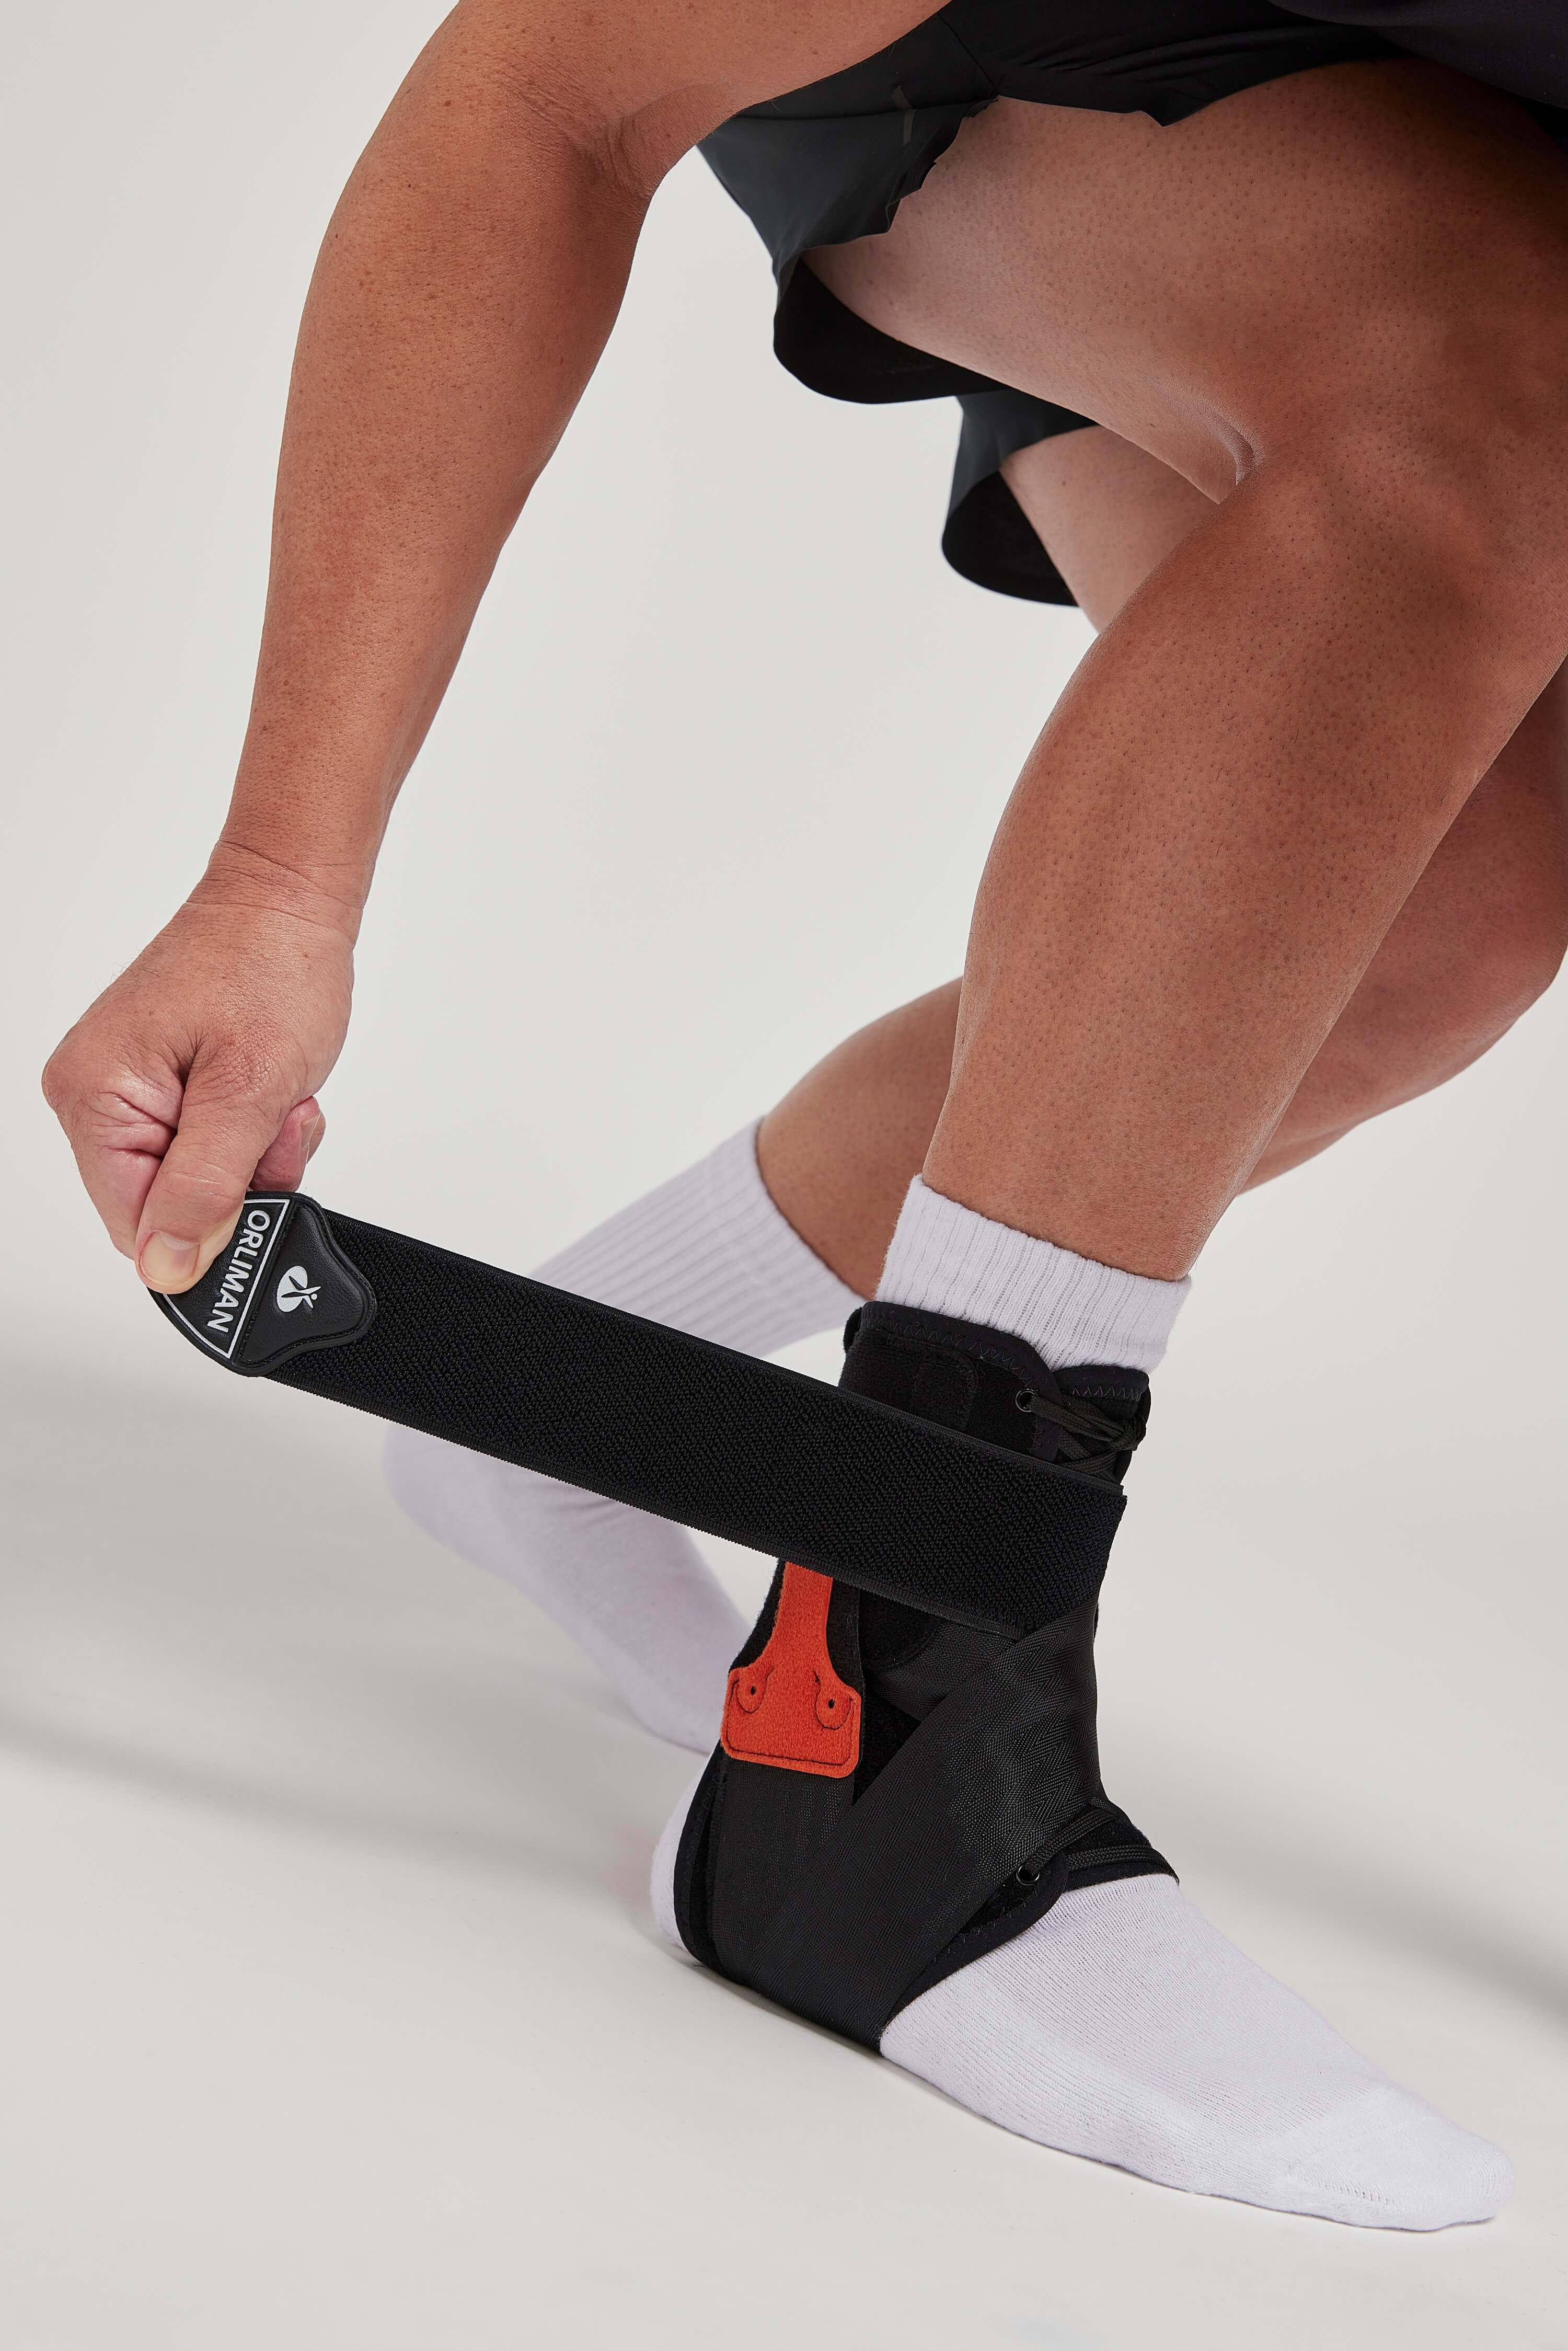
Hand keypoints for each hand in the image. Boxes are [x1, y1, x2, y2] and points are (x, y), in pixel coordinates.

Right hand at [43, 863, 354, 1293]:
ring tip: (279, 1095)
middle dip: (239, 1178)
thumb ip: (207, 1185)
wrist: (289, 897)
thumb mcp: (250, 1090)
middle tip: (278, 1120)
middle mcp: (93, 1094)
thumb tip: (167, 1264)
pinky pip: (207, 1145)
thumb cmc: (270, 964)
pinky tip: (271, 1089)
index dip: (207, 1223)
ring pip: (197, 1179)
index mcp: (92, 1097)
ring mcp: (127, 1088)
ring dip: (254, 1153)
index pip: (134, 1225)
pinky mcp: (162, 1083)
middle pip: (166, 1204)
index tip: (259, 1176)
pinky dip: (251, 1130)